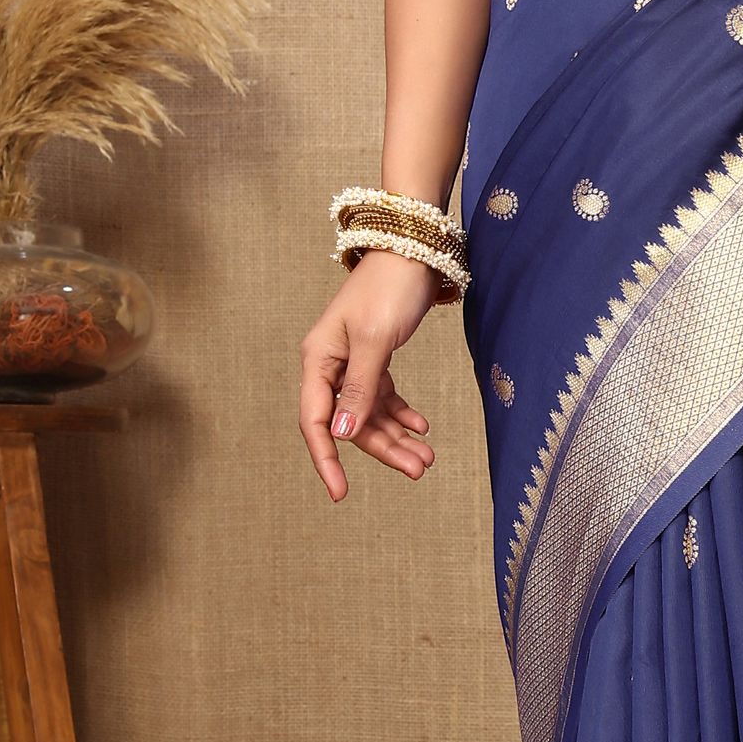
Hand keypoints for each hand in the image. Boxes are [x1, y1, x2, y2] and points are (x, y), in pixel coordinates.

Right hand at [299, 251, 439, 498]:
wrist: (414, 248)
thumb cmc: (390, 288)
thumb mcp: (376, 341)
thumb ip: (360, 388)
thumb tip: (342, 433)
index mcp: (318, 359)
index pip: (315, 421)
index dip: (327, 459)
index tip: (340, 493)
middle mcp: (330, 364)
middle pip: (350, 422)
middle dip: (383, 449)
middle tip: (419, 470)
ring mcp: (352, 361)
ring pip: (370, 413)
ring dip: (397, 436)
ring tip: (427, 457)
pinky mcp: (375, 356)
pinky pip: (383, 396)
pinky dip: (402, 413)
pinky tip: (422, 427)